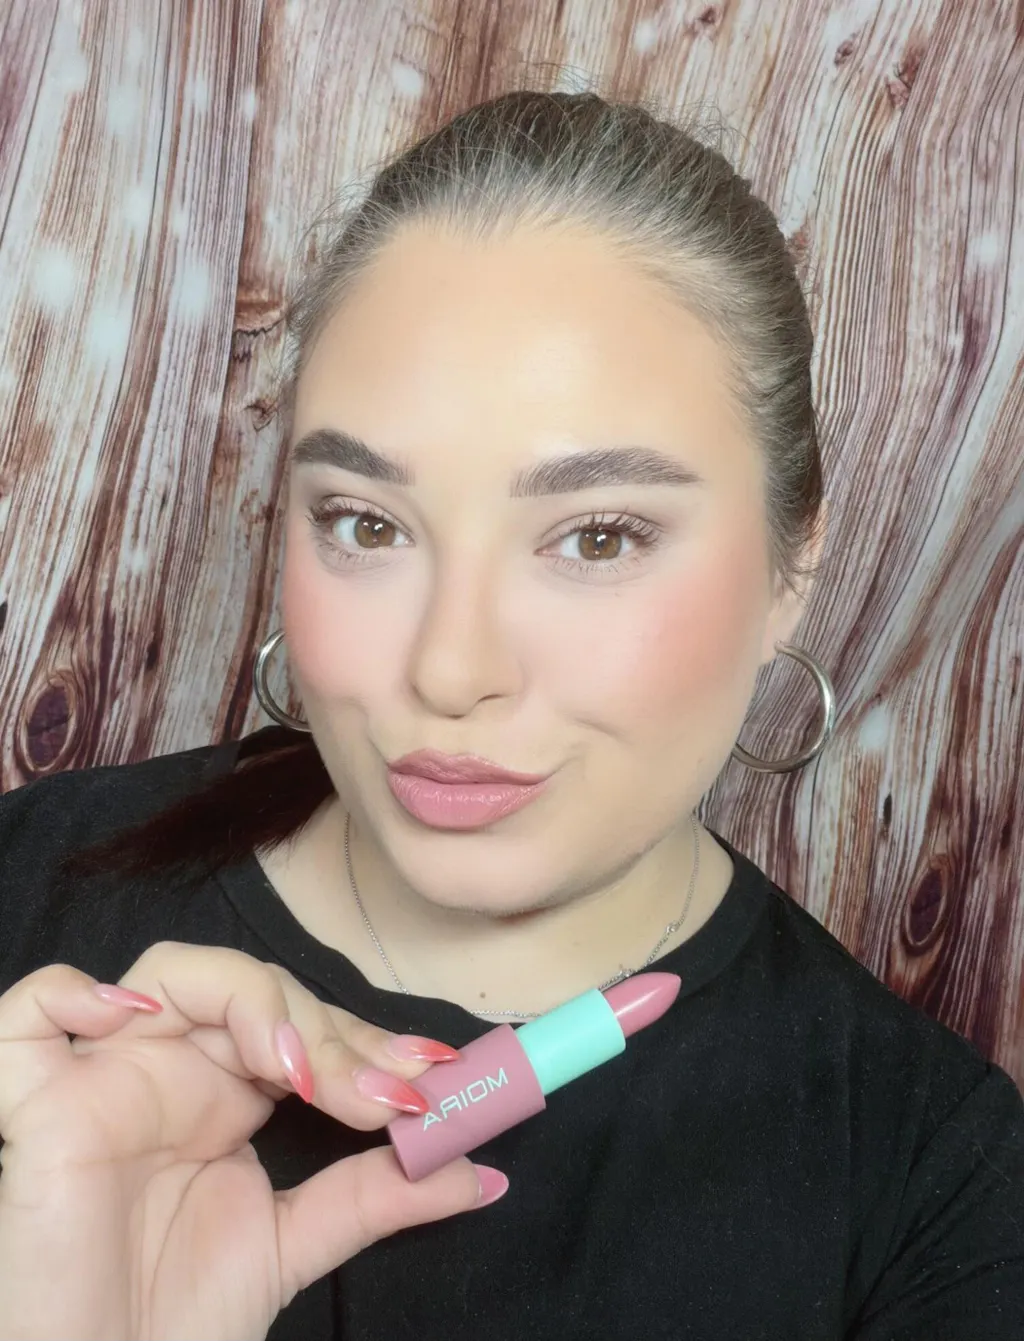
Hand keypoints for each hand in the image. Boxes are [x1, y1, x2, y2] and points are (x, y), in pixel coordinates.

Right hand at [0, 942, 506, 1339]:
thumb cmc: (178, 1322)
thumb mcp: (295, 1244)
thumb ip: (378, 1197)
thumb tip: (481, 1173)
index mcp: (226, 1094)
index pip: (301, 1023)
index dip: (365, 1038)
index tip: (432, 1077)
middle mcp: (170, 1072)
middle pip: (250, 987)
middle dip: (327, 1029)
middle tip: (380, 1094)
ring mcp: (104, 1081)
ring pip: (168, 972)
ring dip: (246, 1001)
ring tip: (292, 1070)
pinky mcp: (37, 1108)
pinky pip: (30, 1015)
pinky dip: (71, 993)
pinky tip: (135, 1015)